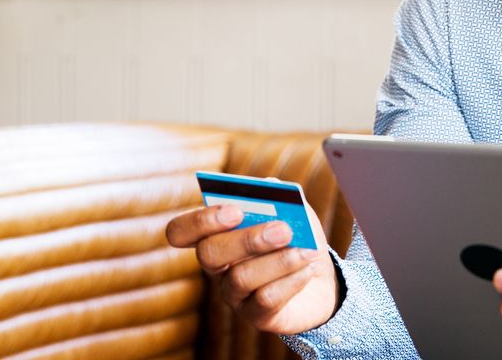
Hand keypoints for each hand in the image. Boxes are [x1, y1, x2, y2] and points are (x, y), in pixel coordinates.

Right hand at [166, 202, 339, 334]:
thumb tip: (270, 186)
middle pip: (209, 254)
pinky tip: (308, 269)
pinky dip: (291, 280)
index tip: (235, 211)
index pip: (180, 231)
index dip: (200, 221)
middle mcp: (216, 267)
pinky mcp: (256, 316)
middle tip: (284, 230)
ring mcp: (233, 294)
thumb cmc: (297, 238)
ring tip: (307, 251)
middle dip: (247, 239)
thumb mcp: (292, 212)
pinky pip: (265, 300)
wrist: (321, 278)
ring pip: (241, 278)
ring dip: (279, 261)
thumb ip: (279, 196)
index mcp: (214, 234)